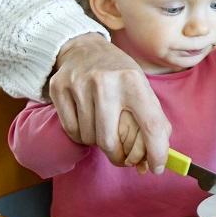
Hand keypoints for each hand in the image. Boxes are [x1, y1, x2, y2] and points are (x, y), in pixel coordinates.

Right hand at [49, 33, 170, 172]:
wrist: (84, 48)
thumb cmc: (119, 74)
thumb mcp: (142, 87)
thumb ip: (153, 121)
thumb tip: (155, 160)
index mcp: (133, 81)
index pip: (151, 125)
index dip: (156, 152)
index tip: (156, 168)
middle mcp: (106, 82)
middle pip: (109, 141)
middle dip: (118, 157)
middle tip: (122, 158)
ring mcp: (79, 84)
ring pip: (89, 138)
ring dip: (98, 143)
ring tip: (103, 128)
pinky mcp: (59, 88)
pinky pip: (71, 131)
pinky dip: (81, 135)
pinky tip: (87, 122)